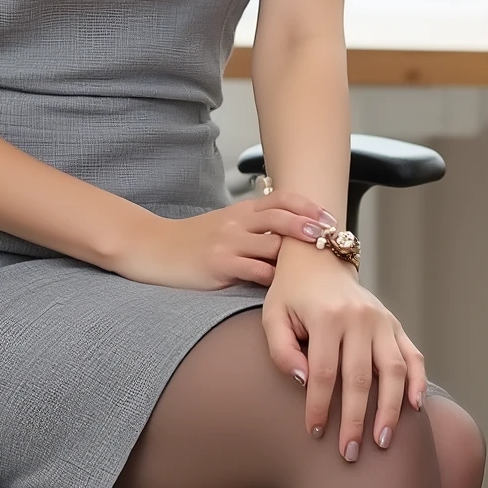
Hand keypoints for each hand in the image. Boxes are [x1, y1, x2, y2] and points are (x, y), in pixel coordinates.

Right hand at [115, 189, 337, 290]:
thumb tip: (289, 238)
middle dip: (312, 227)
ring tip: (319, 268)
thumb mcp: (224, 225)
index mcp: (241, 210)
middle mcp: (237, 222)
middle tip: (334, 238)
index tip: (329, 218)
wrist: (152, 248)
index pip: (281, 199)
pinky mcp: (219, 265)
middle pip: (283, 217)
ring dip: (299, 257)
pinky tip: (287, 288)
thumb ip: (253, 228)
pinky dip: (275, 279)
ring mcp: (228, 243)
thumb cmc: (191, 242)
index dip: (308, 206)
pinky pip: (256, 271)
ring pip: (274, 245)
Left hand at [261, 239, 426, 458]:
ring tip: (384, 442)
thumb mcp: (272, 316)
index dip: (320, 407)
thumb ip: (281, 350)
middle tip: (349, 453)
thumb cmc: (291, 295)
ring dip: (391, 409)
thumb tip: (304, 382)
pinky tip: (415, 408)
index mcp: (326, 317)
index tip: (315, 434)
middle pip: (360, 378)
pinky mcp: (396, 325)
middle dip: (356, 420)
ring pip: (393, 371)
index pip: (324, 373)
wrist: (319, 259)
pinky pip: (413, 356)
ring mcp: (382, 321)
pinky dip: (417, 382)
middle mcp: (359, 318)